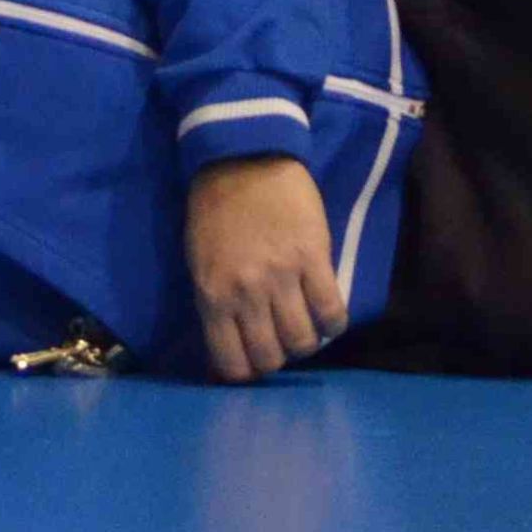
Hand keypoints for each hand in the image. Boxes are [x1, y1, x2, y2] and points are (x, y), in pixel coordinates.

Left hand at [182, 153, 344, 381]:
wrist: (243, 157)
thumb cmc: (214, 210)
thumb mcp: (198, 261)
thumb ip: (214, 304)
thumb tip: (229, 347)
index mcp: (212, 296)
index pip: (232, 364)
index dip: (246, 373)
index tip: (253, 363)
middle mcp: (246, 293)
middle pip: (271, 357)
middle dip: (277, 358)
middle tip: (280, 341)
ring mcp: (282, 276)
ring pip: (303, 341)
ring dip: (306, 342)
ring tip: (304, 326)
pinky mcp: (314, 257)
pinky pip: (331, 310)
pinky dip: (333, 323)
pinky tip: (328, 315)